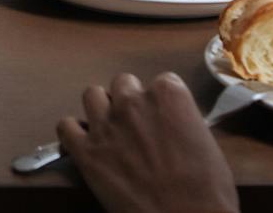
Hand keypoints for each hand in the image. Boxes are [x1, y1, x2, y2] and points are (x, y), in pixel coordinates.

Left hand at [57, 73, 238, 212]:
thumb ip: (182, 122)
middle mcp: (133, 101)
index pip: (161, 82)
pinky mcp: (85, 151)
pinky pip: (65, 126)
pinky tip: (83, 144)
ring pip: (92, 95)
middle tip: (137, 126)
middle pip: (123, 83)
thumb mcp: (205, 143)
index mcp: (168, 95)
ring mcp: (106, 124)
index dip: (161, 103)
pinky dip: (73, 133)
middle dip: (129, 101)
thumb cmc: (206, 190)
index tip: (163, 120)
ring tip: (109, 130)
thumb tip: (172, 125)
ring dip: (101, 109)